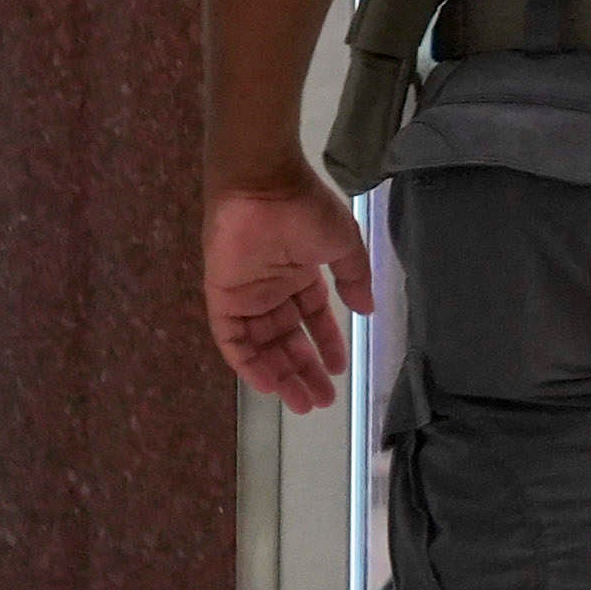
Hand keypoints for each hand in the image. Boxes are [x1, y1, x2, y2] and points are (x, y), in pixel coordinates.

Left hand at [204, 172, 376, 413]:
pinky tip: (269, 384)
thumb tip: (367, 309)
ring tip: (302, 401)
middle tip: (320, 401)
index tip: (339, 370)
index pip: (312, 318)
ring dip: (280, 375)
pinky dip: (249, 364)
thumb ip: (354, 277)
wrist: (263, 187)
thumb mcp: (344, 243)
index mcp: (299, 274)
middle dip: (304, 371)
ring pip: (262, 346)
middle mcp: (272, 290)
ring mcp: (246, 296)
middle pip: (287, 340)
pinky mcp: (223, 298)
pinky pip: (233, 340)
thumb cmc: (305, 209)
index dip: (325, 344)